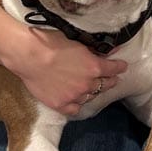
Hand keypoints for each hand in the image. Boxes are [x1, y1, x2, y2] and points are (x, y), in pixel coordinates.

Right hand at [6, 25, 127, 115]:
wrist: (29, 55)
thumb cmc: (51, 43)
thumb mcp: (77, 41)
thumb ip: (94, 49)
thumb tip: (111, 50)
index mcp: (94, 67)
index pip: (114, 69)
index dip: (119, 67)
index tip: (122, 66)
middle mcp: (88, 84)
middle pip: (105, 85)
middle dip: (110, 81)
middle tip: (112, 79)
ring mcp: (74, 96)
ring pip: (90, 97)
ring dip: (92, 91)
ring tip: (91, 88)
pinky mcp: (61, 104)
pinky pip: (75, 109)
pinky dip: (77, 104)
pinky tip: (76, 100)